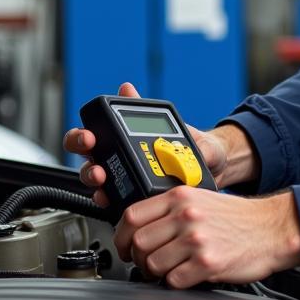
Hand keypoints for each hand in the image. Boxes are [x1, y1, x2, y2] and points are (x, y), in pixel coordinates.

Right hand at [62, 82, 252, 204]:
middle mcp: (122, 156)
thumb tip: (141, 98)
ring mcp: (126, 178)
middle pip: (88, 155)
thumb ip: (171, 123)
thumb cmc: (197, 147)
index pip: (96, 131)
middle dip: (83, 153)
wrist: (215, 169)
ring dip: (94, 178)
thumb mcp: (183, 130)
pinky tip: (112, 200)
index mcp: (128, 136)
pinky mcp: (135, 198)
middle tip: (92, 152)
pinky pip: (116, 202)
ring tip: (102, 178)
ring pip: (97, 179)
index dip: (83, 133)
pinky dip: (110, 201)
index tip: (89, 135)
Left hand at [114, 187, 299, 287]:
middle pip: (138, 243)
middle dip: (138, 259)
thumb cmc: (239, 218)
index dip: (121, 236)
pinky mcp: (207, 263)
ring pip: (153, 264)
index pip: (132, 216)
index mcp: (181, 197)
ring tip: (170, 270)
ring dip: (157, 273)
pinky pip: (174, 281)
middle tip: (147, 263)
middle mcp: (186, 215)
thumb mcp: (202, 199)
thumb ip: (172, 209)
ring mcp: (196, 239)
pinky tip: (188, 275)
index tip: (124, 246)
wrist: (273, 228)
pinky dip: (176, 283)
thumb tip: (140, 229)